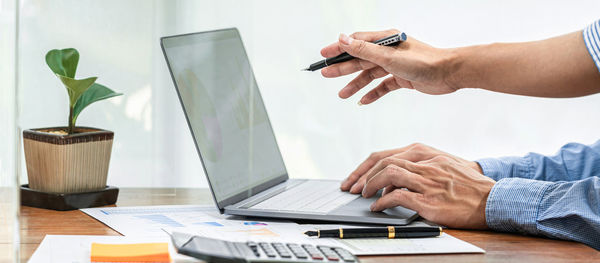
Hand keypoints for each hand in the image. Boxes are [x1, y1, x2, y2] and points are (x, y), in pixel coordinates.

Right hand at [320, 29, 458, 104]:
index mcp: (385, 39)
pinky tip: (363, 101)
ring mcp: (395, 64)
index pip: (356, 42)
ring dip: (356, 84)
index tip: (324, 55)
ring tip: (342, 94)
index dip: (338, 49)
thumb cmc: (424, 61)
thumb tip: (342, 39)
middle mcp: (389, 50)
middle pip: (360, 59)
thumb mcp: (388, 57)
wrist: (449, 73)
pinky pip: (383, 86)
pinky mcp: (402, 78)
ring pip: (370, 74)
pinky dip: (373, 93)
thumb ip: (364, 50)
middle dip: (343, 68)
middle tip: (326, 74)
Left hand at [341, 143, 481, 193]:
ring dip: (370, 185)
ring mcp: (427, 181)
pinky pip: (399, 196)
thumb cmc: (466, 184)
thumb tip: (390, 180)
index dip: (365, 167)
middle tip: (352, 188)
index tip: (354, 178)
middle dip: (362, 175)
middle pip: (382, 162)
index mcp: (424, 153)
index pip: (385, 155)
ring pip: (388, 174)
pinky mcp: (430, 200)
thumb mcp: (441, 165)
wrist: (491, 198)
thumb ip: (416, 168)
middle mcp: (424, 163)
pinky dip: (383, 202)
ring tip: (364, 195)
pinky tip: (378, 207)